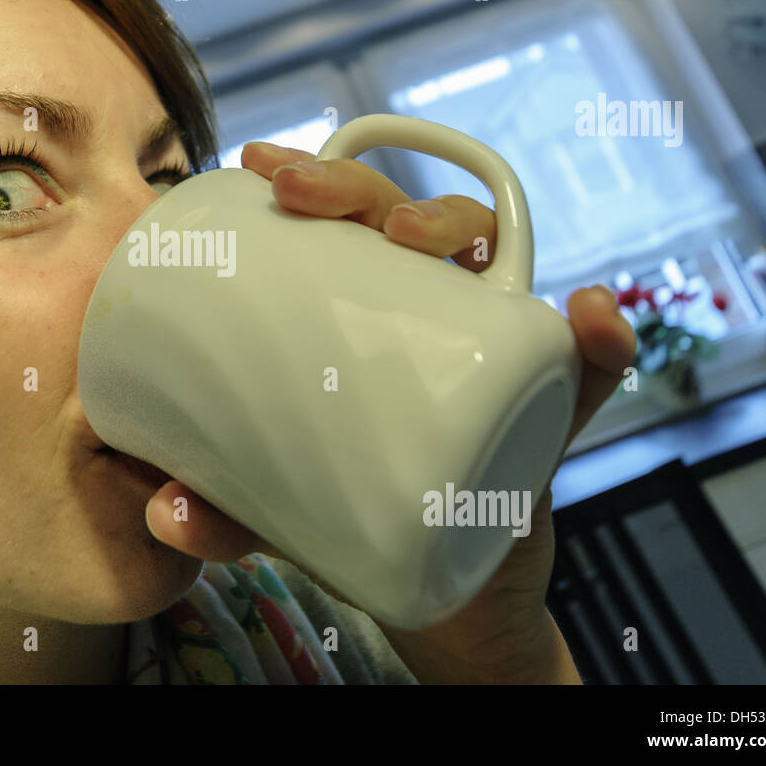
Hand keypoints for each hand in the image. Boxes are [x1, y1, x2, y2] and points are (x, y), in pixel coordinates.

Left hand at [143, 140, 636, 673]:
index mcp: (367, 316)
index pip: (345, 224)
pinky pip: (587, 370)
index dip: (313, 177)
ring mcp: (492, 354)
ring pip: (491, 263)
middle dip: (359, 188)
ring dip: (461, 228)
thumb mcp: (278, 513)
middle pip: (406, 220)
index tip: (259, 166)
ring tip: (417, 238)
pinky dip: (601, 343)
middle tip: (306, 197)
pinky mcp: (548, 413)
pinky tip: (593, 316)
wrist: (444, 599)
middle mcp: (434, 317)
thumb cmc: (355, 524)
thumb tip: (164, 513)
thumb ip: (226, 515)